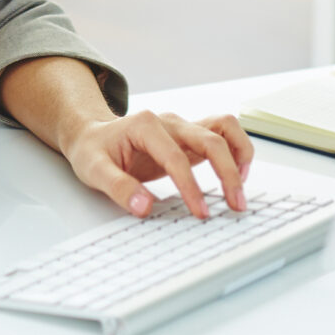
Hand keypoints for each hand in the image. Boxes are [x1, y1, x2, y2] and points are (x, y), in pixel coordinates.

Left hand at [62, 108, 253, 219]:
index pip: (176, 157)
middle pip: (211, 138)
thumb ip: (118, 188)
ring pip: (224, 127)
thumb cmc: (93, 151)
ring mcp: (183, 127)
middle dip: (228, 172)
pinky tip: (236, 175)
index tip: (200, 212)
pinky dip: (236, 150)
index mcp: (145, 125)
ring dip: (240, 154)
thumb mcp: (94, 170)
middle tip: (235, 205)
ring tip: (241, 188)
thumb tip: (145, 206)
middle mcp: (169, 122)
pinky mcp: (190, 138)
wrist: (93, 136)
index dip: (191, 186)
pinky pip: (223, 134)